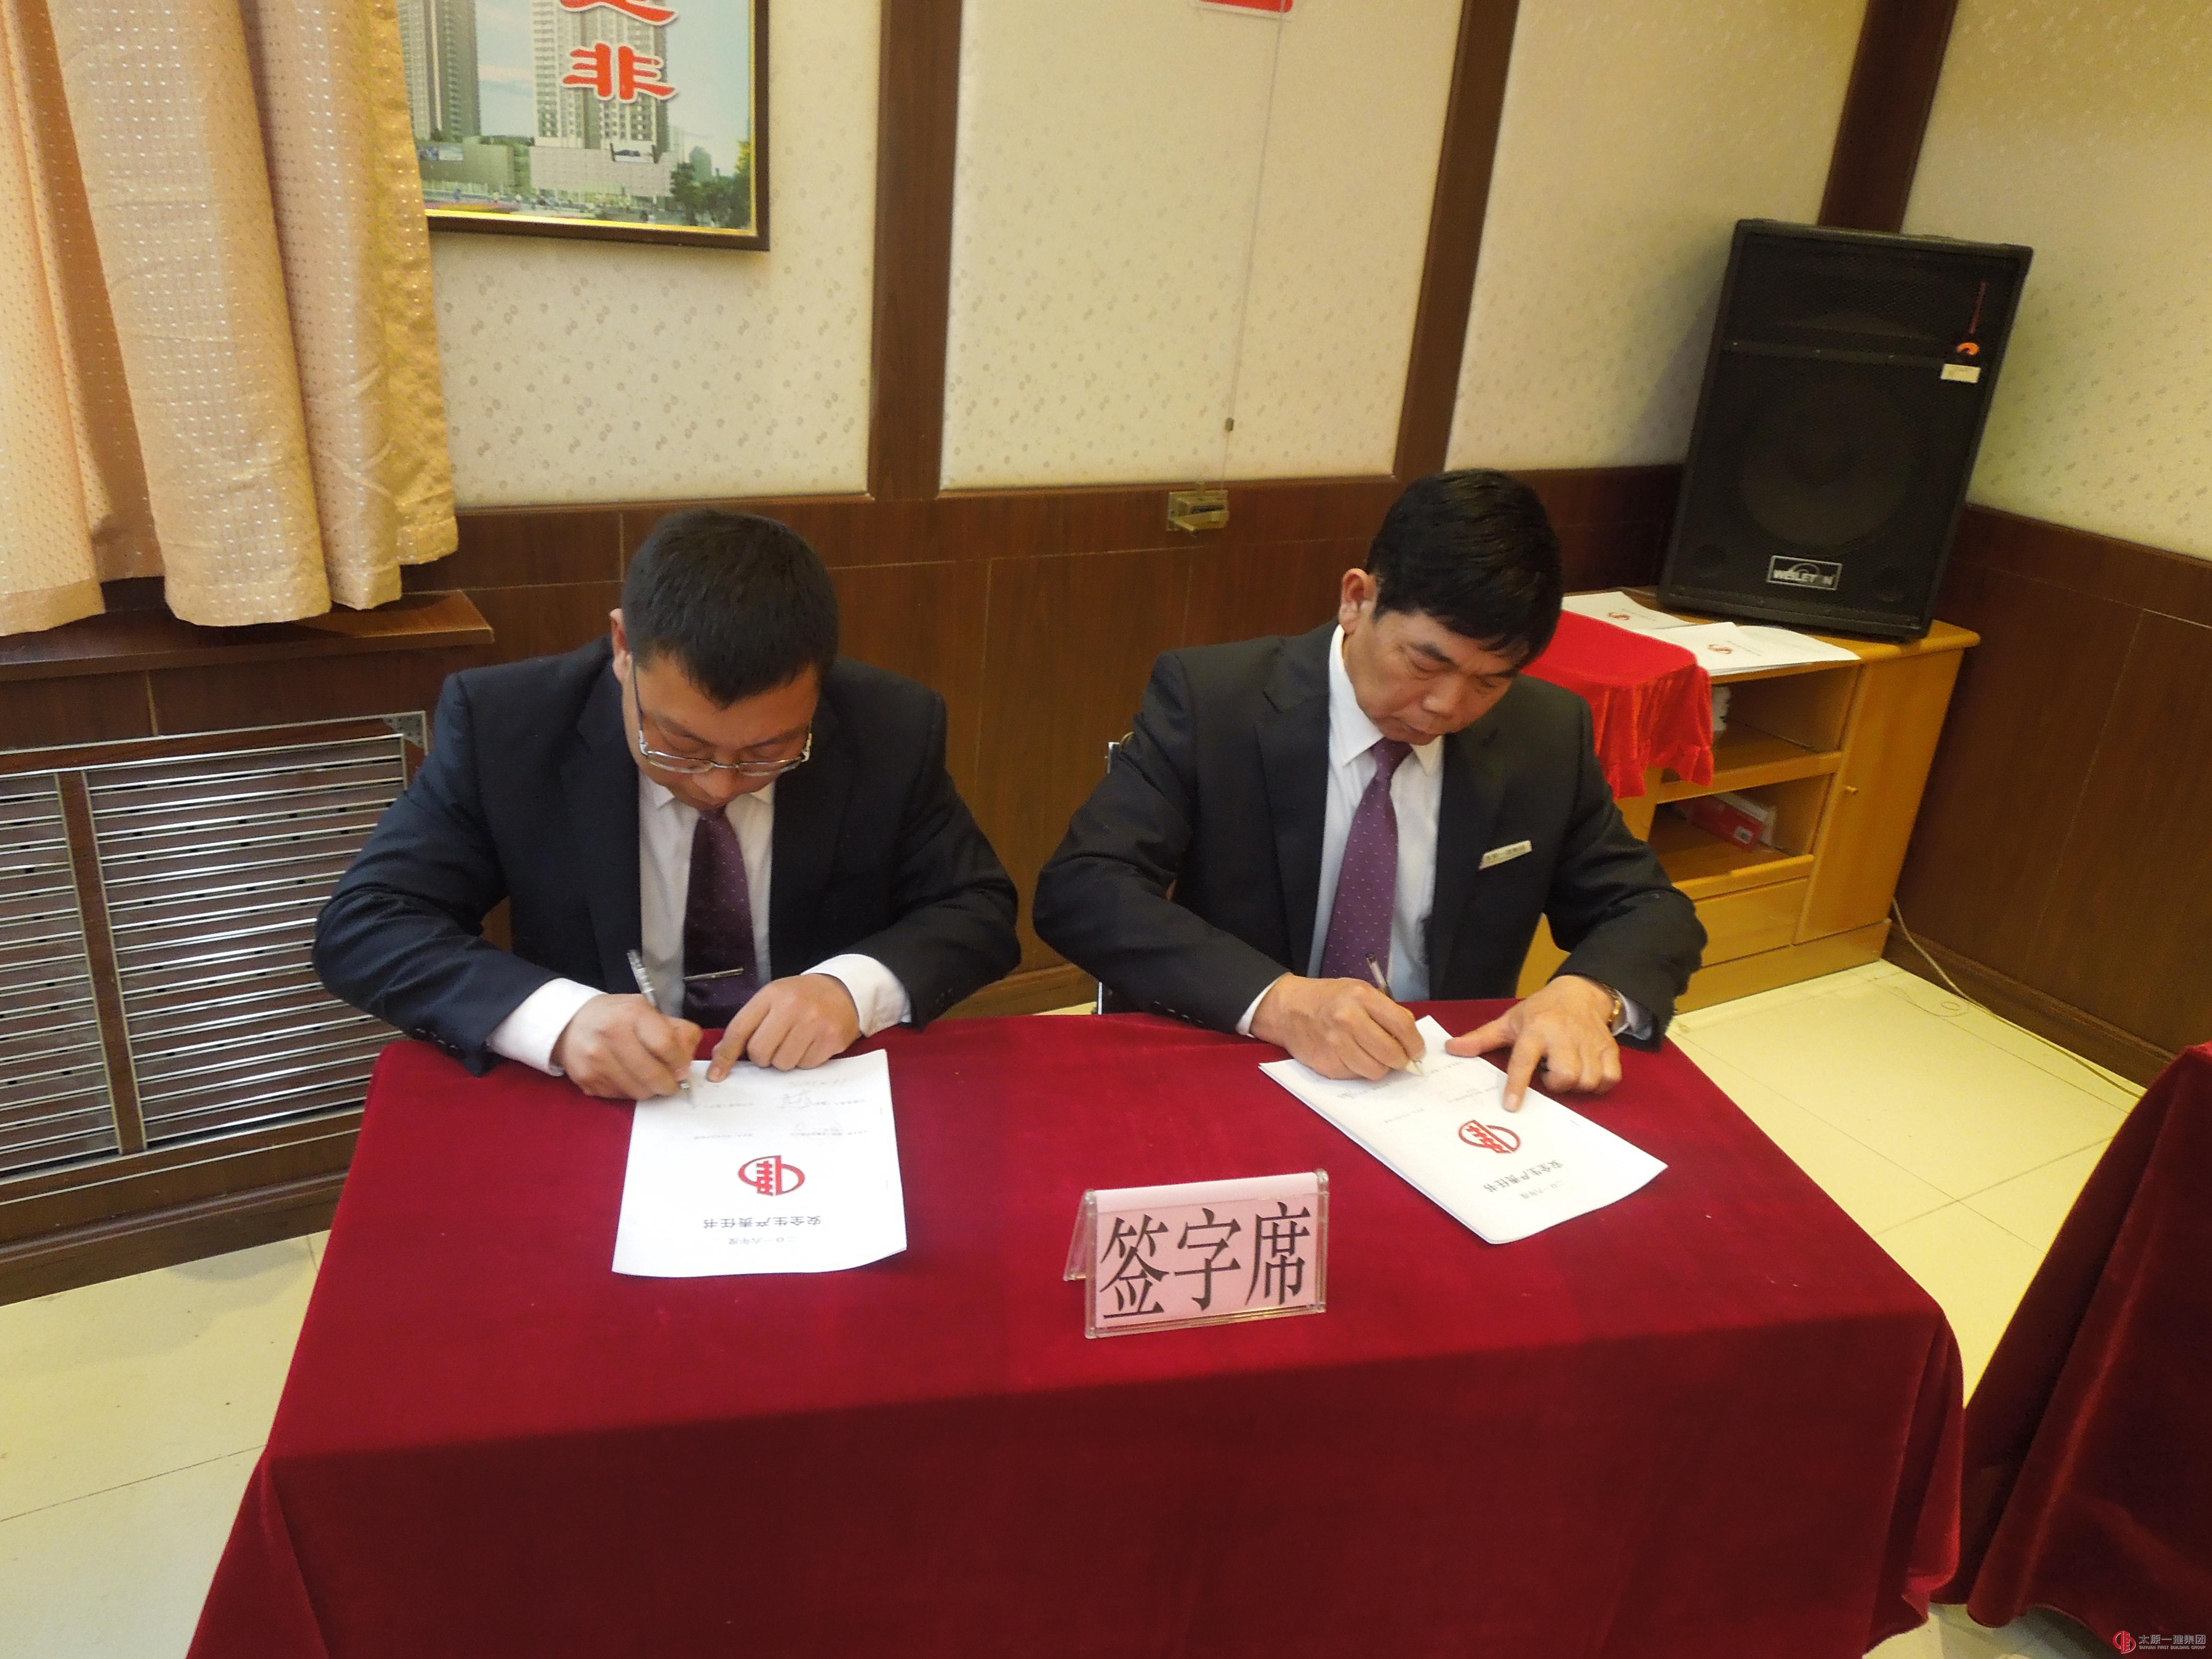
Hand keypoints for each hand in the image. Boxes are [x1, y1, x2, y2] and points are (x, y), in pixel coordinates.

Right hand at [551, 994, 702, 1100]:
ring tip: (649, 1078)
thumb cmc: (617, 1016)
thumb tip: (687, 1062)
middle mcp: (611, 1035)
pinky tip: (628, 1078)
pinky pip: (620, 1097)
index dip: (680, 1062)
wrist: (571, 1023)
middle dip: (669, 1084)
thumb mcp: (648, 1011)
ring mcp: (596, 1061)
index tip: (683, 1069)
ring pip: (638, 1092)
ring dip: (650, 1090)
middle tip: (671, 1082)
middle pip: (653, 1075)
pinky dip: (630, 1092)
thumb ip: (676, 1031)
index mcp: (632, 1014)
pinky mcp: (587, 1080)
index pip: (665, 1045)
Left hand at [708, 974, 861, 1076]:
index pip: (739, 1030)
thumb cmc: (802, 997)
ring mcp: (814, 1023)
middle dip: (763, 1056)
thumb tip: (720, 1056)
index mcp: (772, 995)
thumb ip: (746, 1025)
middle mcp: (792, 1007)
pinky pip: (806, 1066)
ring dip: (785, 1059)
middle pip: (760, 1053)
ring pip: (783, 1063)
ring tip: (796, 1041)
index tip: (716, 1075)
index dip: (726, 1055)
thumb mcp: (772, 1000)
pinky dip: (805, 1060)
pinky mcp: (831, 1039)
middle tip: (775, 1044)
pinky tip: (812, 1043)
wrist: (844, 990)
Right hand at [1249, 974, 1424, 1080]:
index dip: (1415, 1044)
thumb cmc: (1328, 999)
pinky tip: (1352, 1056)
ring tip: (1373, 1056)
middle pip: (1391, 1053)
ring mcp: (1336, 1044)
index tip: (1416, 1051)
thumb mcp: (1360, 991)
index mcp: (1361, 997)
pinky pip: (1356, 1076)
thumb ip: (1386, 1010)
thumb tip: (1411, 1039)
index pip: (1402, 1026)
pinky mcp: (1327, 1064)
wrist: (1288, 1008)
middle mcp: (1348, 1020)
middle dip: (1400, 1060)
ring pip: (1375, 1071)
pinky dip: (1359, 1070)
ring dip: (1380, 1067)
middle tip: (1399, 1058)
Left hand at [1445, 974, 1620, 1111]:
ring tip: (1567, 1071)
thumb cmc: (1540, 1011)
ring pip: (1587, 1080)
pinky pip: (1609, 1078)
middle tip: (1549, 1073)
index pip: (1523, 1060)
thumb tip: (1451, 1049)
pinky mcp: (1609, 1048)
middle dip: (1555, 1084)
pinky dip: (1599, 1083)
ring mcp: (1589, 1042)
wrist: (1579, 992)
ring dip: (1576, 1084)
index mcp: (1535, 1029)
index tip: (1511, 1106)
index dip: (1517, 1085)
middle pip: (1563, 1076)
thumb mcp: (1509, 1021)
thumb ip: (1481, 1039)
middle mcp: (1563, 1035)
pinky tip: (1587, 1073)